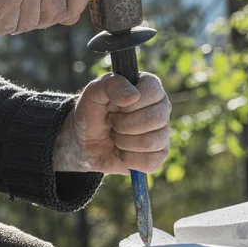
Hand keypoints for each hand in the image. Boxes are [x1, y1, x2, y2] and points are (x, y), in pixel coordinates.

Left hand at [55, 73, 171, 174]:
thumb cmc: (92, 112)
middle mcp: (162, 108)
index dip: (130, 103)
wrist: (84, 142)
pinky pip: (150, 162)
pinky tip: (122, 152)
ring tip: (116, 136)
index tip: (115, 106)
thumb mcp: (93, 92)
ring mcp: (163, 132)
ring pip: (151, 142)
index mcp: (150, 87)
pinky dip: (128, 159)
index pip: (152, 92)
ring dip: (124, 142)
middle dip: (123, 125)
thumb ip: (111, 84)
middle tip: (112, 122)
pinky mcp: (160, 155)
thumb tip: (133, 95)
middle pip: (154, 119)